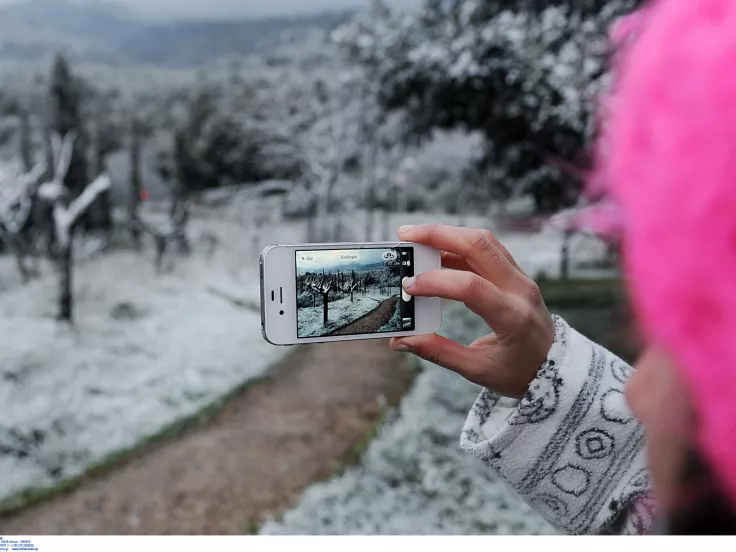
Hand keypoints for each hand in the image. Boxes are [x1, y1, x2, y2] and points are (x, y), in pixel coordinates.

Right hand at [391, 224, 554, 398]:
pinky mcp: (517, 274)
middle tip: (405, 236)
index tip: (409, 287)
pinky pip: (488, 249)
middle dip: (439, 235)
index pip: (471, 286)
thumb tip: (400, 341)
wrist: (557, 368)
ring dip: (449, 234)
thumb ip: (438, 352)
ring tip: (416, 238)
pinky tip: (436, 252)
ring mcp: (521, 278)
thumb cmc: (519, 372)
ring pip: (484, 241)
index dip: (435, 282)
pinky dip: (460, 245)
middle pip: (479, 245)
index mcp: (513, 317)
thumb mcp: (478, 370)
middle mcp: (520, 290)